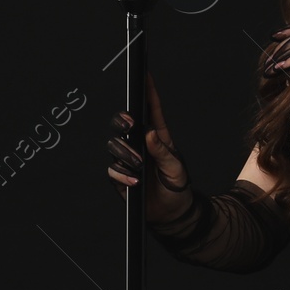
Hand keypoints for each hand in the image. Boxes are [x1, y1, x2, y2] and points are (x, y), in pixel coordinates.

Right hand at [105, 70, 190, 220]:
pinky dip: (122, 176)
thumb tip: (149, 134)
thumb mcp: (176, 167)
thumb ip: (162, 150)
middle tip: (129, 126)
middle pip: (123, 124)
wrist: (171, 214)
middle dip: (122, 121)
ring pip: (115, 147)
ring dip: (125, 155)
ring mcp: (128, 160)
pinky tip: (134, 182)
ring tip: (139, 167)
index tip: (145, 75)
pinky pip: (113, 170)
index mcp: (157, 137)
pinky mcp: (121, 177)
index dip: (148, 92)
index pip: (151, 111)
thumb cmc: (177, 187)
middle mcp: (139, 145)